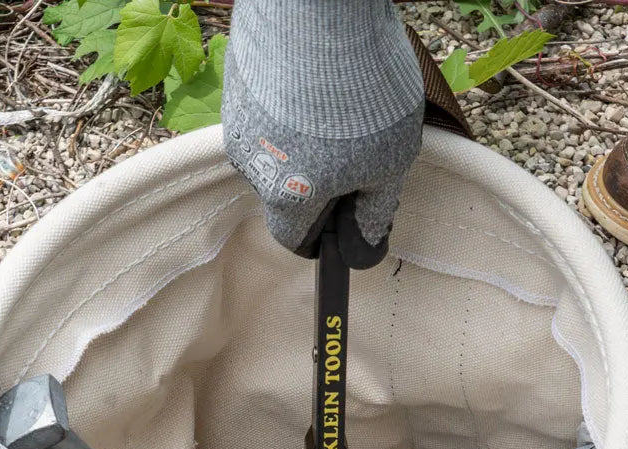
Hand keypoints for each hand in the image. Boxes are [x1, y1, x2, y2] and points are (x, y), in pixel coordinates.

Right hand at [221, 0, 423, 267]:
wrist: (319, 5)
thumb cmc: (362, 86)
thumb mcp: (390, 161)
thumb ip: (375, 211)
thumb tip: (365, 245)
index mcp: (287, 196)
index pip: (293, 239)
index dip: (321, 237)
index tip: (341, 222)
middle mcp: (253, 166)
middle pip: (285, 194)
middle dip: (318, 183)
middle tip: (357, 151)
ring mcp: (238, 123)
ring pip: (275, 152)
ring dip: (304, 143)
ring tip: (340, 107)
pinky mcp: (236, 84)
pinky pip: (265, 114)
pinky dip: (290, 110)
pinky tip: (318, 84)